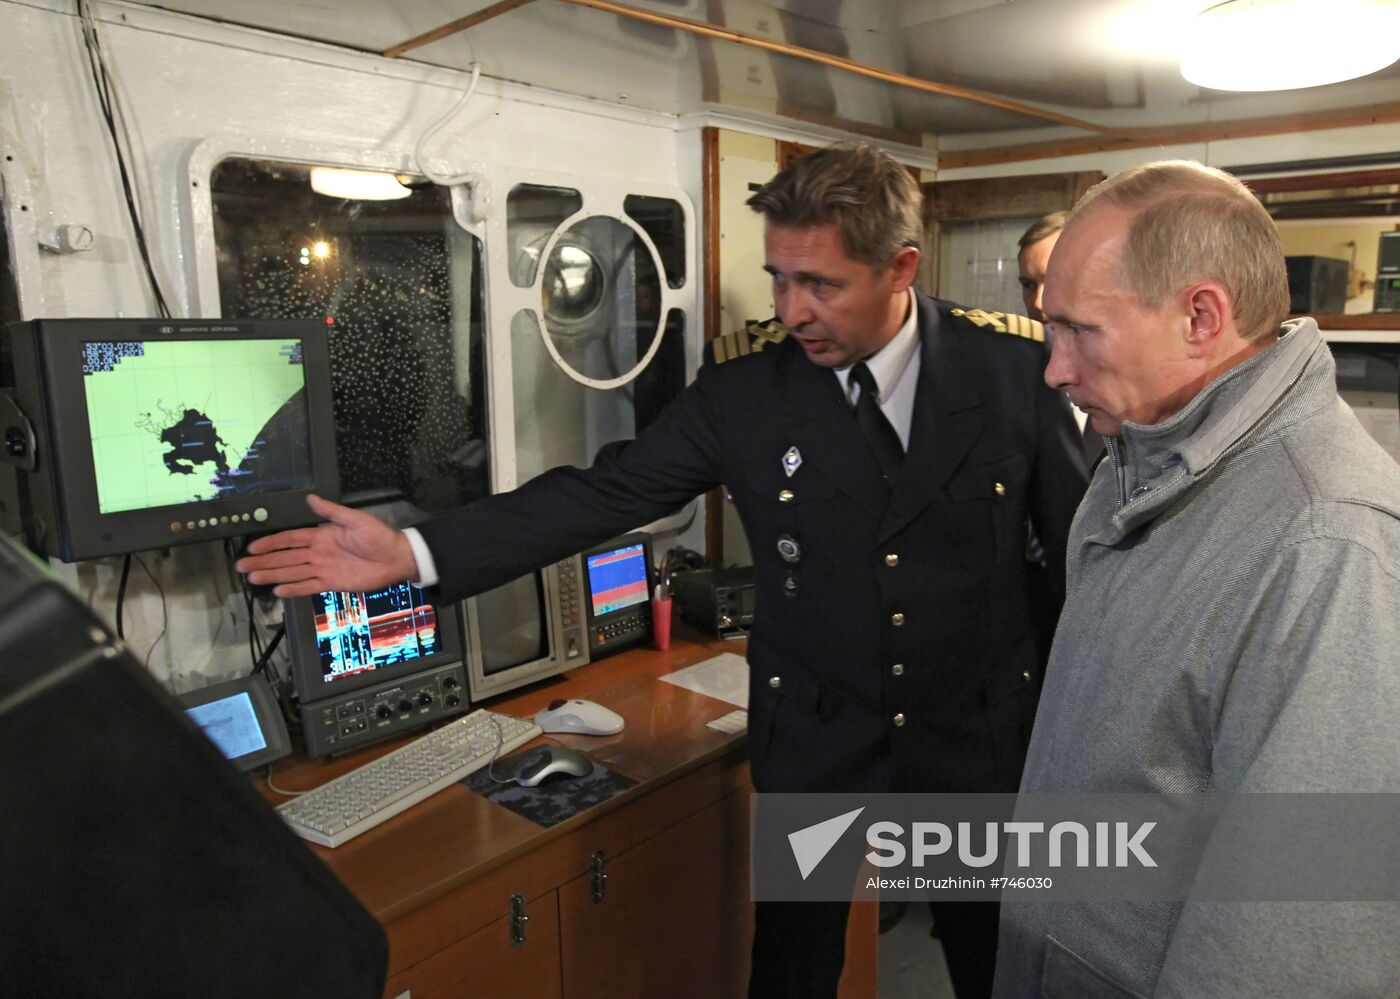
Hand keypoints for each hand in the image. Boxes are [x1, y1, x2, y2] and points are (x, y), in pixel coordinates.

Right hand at [235, 494, 419, 597]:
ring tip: (253, 579)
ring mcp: (323, 569)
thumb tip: (310, 498)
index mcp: (321, 536)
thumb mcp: (355, 519)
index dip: (271, 543)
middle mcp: (318, 553)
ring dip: (272, 575)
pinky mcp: (332, 583)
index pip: (290, 539)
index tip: (252, 547)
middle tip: (242, 566)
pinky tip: (278, 591)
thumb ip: (331, 511)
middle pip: (285, 558)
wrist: (396, 557)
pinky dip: (294, 589)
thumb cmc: (378, 536)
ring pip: (292, 573)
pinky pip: (308, 586)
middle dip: (263, 562)